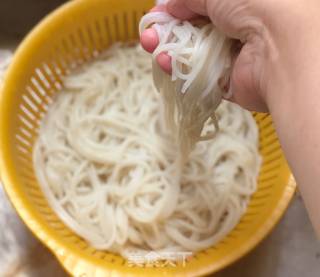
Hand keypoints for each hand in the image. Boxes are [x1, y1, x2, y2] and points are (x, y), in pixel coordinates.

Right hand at [140, 0, 290, 111]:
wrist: (280, 47)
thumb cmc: (257, 4)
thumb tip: (170, 6)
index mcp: (236, 5)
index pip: (198, 8)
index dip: (174, 11)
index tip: (156, 15)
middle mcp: (234, 29)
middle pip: (192, 32)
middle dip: (166, 32)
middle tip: (148, 34)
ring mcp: (230, 57)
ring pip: (192, 55)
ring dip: (168, 50)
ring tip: (150, 46)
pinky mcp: (226, 83)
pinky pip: (197, 77)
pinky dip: (179, 70)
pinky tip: (164, 63)